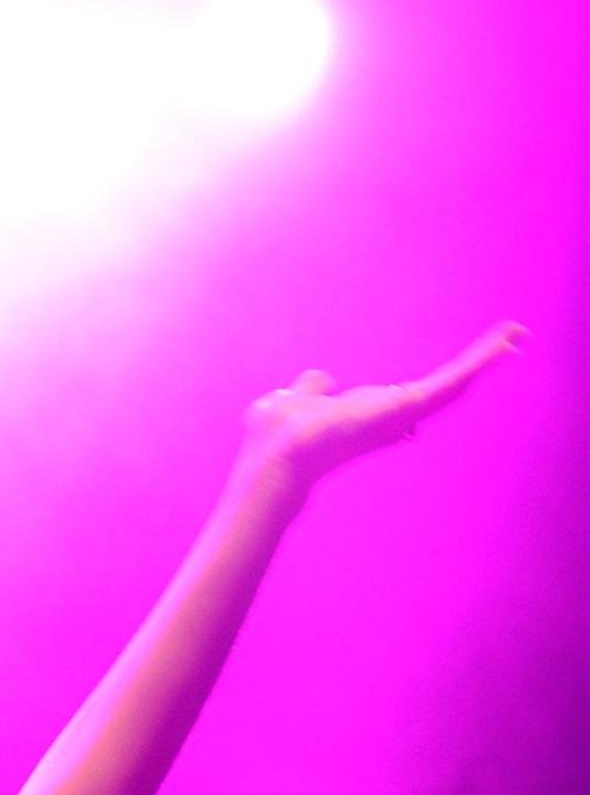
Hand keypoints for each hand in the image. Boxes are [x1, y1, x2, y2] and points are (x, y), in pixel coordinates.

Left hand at [238, 322, 524, 496]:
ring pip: (452, 384)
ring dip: (486, 358)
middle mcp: (388, 419)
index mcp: (366, 417)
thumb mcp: (298, 399)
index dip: (430, 396)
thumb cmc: (278, 437)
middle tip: (506, 348)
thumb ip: (311, 389)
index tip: (454, 386)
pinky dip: (480, 360)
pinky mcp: (411, 408)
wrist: (279, 458)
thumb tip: (320, 380)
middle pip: (438, 392)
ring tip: (516, 336)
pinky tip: (508, 341)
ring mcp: (402, 414)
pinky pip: (451, 381)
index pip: (405, 403)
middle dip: (474, 369)